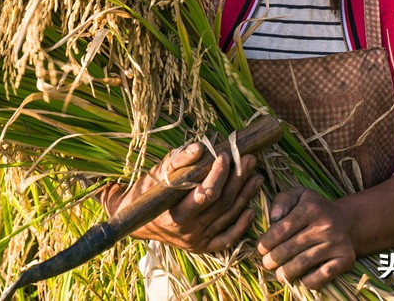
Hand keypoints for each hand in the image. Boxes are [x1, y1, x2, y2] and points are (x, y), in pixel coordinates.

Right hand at [101, 143, 262, 253]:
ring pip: (228, 217)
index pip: (206, 193)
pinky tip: (251, 209)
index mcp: (175, 214)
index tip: (225, 155)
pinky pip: (227, 238)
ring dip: (245, 196)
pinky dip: (242, 225)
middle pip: (221, 204)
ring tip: (255, 176)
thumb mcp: (158, 172)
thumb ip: (178, 160)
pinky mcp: (203, 246)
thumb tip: (200, 147)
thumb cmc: (148, 192)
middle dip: (237, 179)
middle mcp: (188, 232)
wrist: (138, 221)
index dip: (219, 174)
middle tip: (249, 160)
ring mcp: (197, 241)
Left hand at [256, 186, 356, 289]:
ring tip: (278, 274)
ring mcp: (336, 243)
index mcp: (310, 209)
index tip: (260, 249)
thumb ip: (282, 200)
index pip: (281, 229)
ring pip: (304, 262)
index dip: (267, 242)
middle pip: (291, 248)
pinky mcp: (345, 258)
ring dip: (287, 272)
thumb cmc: (315, 208)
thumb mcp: (299, 195)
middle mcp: (325, 226)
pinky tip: (300, 280)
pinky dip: (310, 280)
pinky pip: (324, 274)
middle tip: (266, 264)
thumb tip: (273, 218)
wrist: (348, 220)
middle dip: (274, 259)